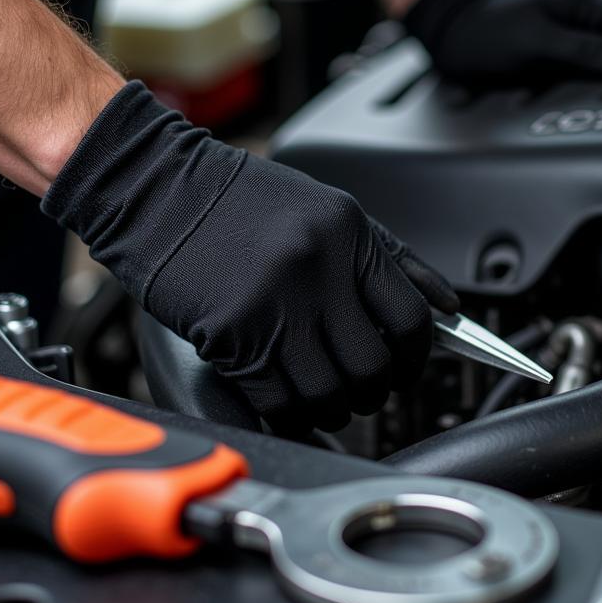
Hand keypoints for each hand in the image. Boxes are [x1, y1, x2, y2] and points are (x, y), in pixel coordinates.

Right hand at [42, 82, 458, 434]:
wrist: (157, 188)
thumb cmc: (240, 200)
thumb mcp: (328, 209)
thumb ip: (391, 259)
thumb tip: (444, 306)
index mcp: (347, 234)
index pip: (410, 319)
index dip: (416, 358)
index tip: (407, 368)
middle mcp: (317, 269)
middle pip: (372, 367)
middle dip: (375, 392)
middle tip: (364, 389)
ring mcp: (272, 304)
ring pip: (327, 394)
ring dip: (333, 410)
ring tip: (325, 398)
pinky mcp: (230, 335)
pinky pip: (277, 401)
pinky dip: (291, 414)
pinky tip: (288, 401)